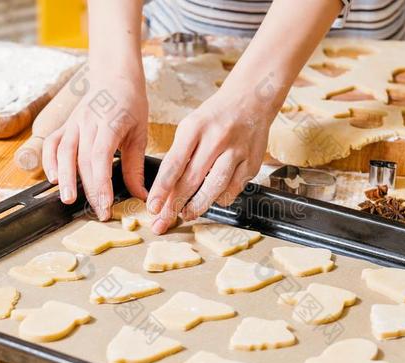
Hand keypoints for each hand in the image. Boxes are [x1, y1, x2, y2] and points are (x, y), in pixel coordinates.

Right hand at [42, 77, 148, 219]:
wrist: (115, 77)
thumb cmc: (131, 104)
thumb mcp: (140, 134)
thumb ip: (136, 166)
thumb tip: (140, 196)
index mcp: (110, 122)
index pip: (100, 157)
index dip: (101, 183)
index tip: (106, 204)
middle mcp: (88, 122)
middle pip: (82, 160)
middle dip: (89, 189)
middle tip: (98, 212)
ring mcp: (73, 122)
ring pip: (63, 152)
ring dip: (64, 178)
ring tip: (68, 199)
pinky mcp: (65, 125)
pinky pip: (52, 143)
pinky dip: (48, 161)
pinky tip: (52, 178)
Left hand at [147, 88, 274, 233]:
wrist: (252, 99)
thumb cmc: (216, 116)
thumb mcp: (191, 126)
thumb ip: (180, 154)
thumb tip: (166, 189)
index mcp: (195, 128)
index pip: (173, 164)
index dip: (161, 189)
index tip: (152, 207)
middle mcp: (216, 139)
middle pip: (192, 180)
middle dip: (175, 205)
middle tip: (163, 221)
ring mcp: (237, 151)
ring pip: (215, 187)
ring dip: (198, 206)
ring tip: (186, 214)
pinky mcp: (252, 162)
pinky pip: (234, 189)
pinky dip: (221, 198)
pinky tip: (212, 199)